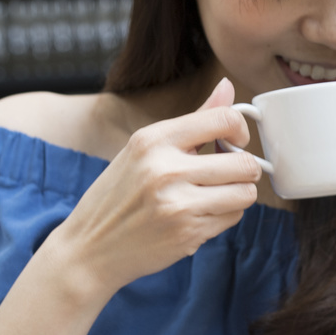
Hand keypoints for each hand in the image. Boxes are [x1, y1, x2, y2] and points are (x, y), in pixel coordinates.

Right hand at [48, 78, 260, 296]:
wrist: (89, 248)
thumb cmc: (118, 195)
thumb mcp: (144, 149)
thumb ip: (193, 120)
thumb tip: (227, 86)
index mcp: (153, 139)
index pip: (224, 119)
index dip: (241, 130)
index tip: (234, 141)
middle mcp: (165, 169)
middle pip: (244, 162)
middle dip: (244, 169)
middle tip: (227, 175)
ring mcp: (178, 204)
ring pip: (246, 193)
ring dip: (238, 195)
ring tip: (214, 195)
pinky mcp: (187, 234)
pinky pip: (233, 218)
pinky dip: (225, 216)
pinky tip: (200, 215)